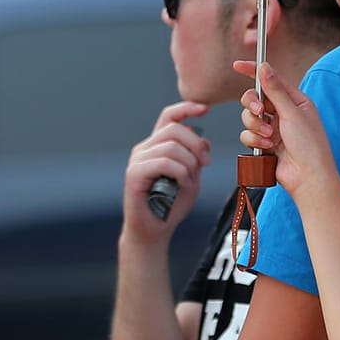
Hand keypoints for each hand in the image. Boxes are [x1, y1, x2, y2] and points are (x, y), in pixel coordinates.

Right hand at [121, 101, 211, 243]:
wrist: (154, 231)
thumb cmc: (171, 205)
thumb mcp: (191, 176)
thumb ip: (195, 157)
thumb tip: (202, 138)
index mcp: (157, 146)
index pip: (168, 117)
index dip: (186, 108)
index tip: (205, 109)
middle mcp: (144, 149)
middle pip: (174, 129)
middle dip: (196, 144)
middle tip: (205, 163)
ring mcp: (137, 160)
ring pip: (171, 146)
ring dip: (189, 164)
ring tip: (189, 181)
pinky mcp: (134, 174)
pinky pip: (164, 163)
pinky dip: (180, 173)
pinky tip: (182, 184)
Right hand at [234, 61, 334, 196]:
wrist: (307, 177)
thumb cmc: (310, 146)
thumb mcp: (292, 113)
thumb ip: (275, 90)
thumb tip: (264, 67)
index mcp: (294, 101)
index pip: (271, 80)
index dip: (254, 71)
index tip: (238, 66)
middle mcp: (282, 113)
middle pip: (254, 99)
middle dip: (253, 106)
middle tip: (260, 112)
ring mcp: (272, 129)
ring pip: (248, 118)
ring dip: (256, 127)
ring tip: (269, 137)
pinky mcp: (264, 143)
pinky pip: (247, 135)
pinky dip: (254, 141)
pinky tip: (267, 148)